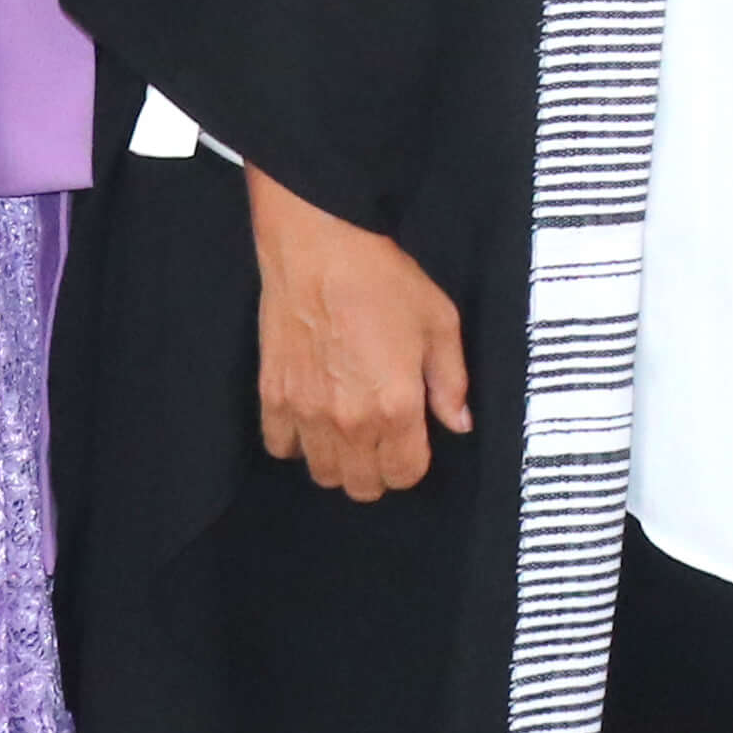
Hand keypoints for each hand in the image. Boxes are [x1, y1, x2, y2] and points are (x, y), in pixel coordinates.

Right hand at [246, 168, 466, 499]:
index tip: (412, 444)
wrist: (321, 247)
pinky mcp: (273, 396)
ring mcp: (306, 412)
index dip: (413, 465)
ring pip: (322, 474)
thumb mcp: (439, 323)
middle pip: (362, 485)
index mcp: (396, 406)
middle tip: (382, 441)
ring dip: (339, 462)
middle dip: (378, 471)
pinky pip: (280, 447)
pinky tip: (312, 420)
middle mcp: (350, 421)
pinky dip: (296, 443)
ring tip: (348, 433)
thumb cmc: (381, 279)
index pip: (405, 474)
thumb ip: (452, 381)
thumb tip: (459, 422)